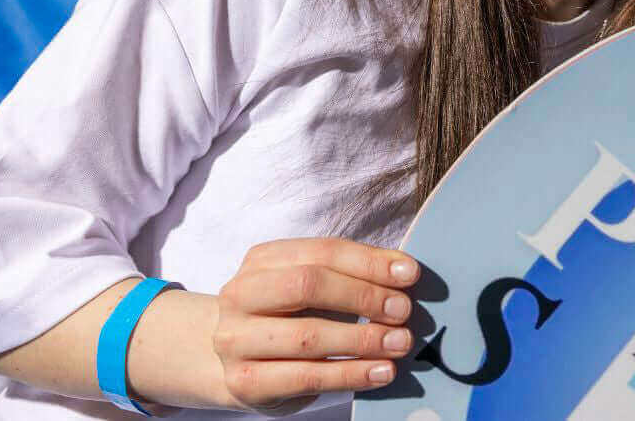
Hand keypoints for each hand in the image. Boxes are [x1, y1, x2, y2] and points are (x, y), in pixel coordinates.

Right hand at [211, 238, 419, 412]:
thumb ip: (350, 274)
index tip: (410, 274)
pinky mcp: (243, 383)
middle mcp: (241, 295)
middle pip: (307, 286)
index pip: (322, 251)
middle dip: (363, 297)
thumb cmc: (283, 316)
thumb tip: (404, 272)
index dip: (369, 262)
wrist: (224, 361)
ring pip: (308, 336)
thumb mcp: (308, 286)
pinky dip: (351, 374)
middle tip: (403, 311)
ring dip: (363, 339)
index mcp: (262, 261)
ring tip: (400, 342)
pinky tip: (381, 372)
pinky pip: (306, 378)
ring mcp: (236, 340)